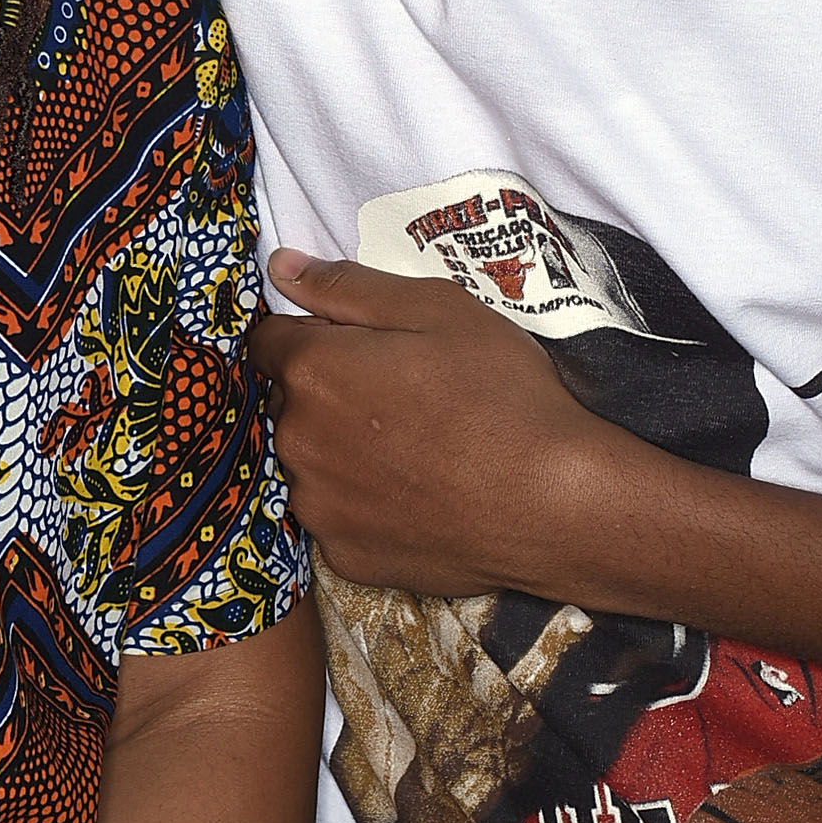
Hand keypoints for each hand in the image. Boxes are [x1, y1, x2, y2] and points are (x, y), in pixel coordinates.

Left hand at [251, 250, 632, 592]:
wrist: (555, 506)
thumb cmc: (501, 395)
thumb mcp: (436, 310)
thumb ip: (347, 286)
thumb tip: (281, 266)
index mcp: (311, 371)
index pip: (267, 341)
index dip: (309, 335)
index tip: (356, 346)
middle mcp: (296, 442)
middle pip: (289, 403)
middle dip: (327, 393)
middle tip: (401, 396)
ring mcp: (317, 507)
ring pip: (310, 462)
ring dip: (340, 450)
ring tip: (414, 449)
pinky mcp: (345, 556)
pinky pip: (338, 516)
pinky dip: (364, 504)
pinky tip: (417, 496)